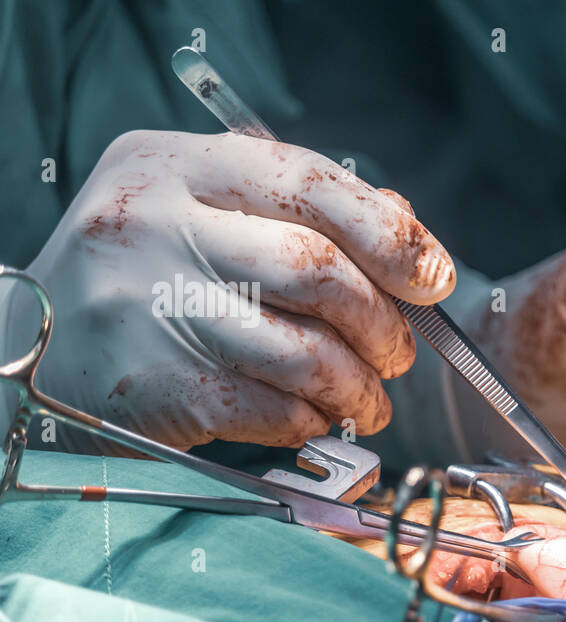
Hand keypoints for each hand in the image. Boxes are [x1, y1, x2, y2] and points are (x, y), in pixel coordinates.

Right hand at [3, 130, 454, 449]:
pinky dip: (313, 419)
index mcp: (175, 165)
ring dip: (358, 385)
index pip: (312, 183)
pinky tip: (313, 418)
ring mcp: (151, 307)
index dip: (392, 234)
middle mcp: (156, 225)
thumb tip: (408, 238)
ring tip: (367, 398)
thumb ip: (297, 209)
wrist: (26, 347)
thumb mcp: (198, 210)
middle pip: (318, 270)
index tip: (432, 277)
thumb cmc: (141, 275)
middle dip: (383, 323)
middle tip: (398, 354)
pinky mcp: (156, 386)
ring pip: (305, 351)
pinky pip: (273, 409)